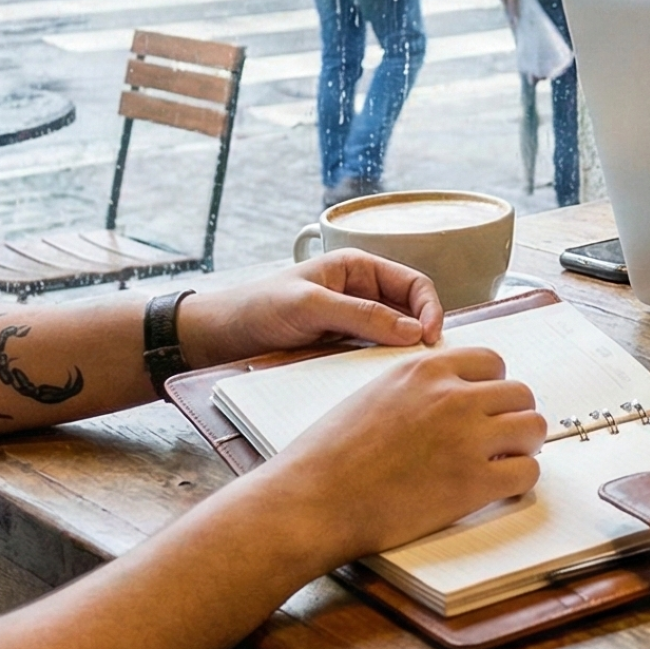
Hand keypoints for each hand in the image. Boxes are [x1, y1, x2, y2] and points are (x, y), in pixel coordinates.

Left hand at [174, 249, 446, 368]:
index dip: (429, 308)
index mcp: (358, 268)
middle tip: (424, 362)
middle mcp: (361, 292)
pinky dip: (382, 366)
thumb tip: (413, 331)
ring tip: (405, 373)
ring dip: (401, 353)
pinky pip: (373, 355)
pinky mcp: (342, 347)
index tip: (430, 338)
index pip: (413, 284)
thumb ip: (362, 316)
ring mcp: (353, 321)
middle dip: (421, 333)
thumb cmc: (258, 309)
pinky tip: (381, 380)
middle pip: (410, 311)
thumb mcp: (310, 306)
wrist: (219, 338)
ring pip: (395, 337)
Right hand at [256, 341, 547, 563]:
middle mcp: (452, 396)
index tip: (485, 409)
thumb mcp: (375, 394)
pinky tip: (497, 488)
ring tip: (502, 463)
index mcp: (426, 370)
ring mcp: (467, 438)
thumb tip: (449, 397)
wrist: (313, 499)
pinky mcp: (473, 482)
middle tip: (498, 441)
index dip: (492, 389)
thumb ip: (418, 389)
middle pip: (520, 393)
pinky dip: (518, 481)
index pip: (492, 362)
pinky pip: (527, 473)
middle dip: (512, 417)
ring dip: (522, 446)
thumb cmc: (330, 455)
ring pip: (533, 427)